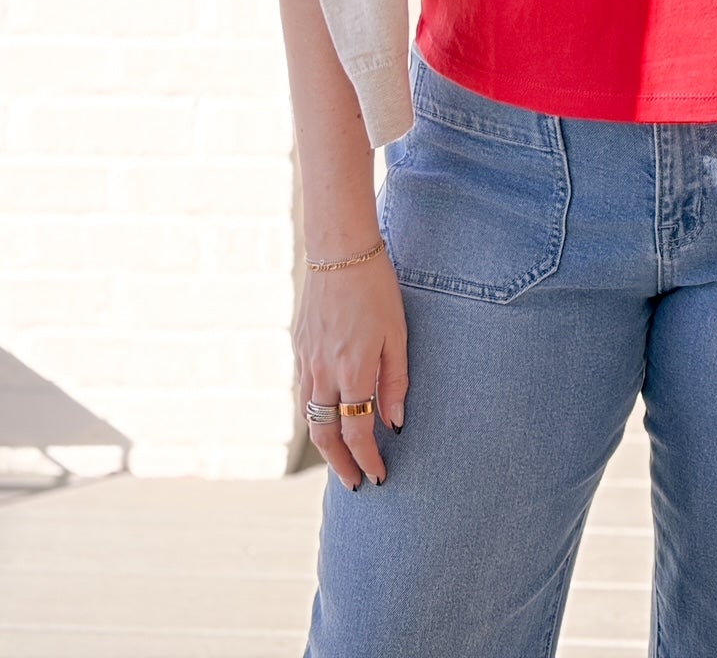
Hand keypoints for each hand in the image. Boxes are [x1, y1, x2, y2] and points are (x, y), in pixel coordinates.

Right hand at [293, 248, 408, 489]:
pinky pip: (304, 392)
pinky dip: (314, 414)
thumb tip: (395, 424)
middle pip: (325, 435)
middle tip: (355, 484)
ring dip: (324, 443)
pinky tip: (327, 416)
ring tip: (341, 459)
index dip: (367, 460)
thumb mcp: (397, 333)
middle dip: (340, 465)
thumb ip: (395, 381)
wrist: (340, 251)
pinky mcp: (298, 348)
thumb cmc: (377, 289)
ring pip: (310, 417)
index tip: (377, 478)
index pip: (357, 432)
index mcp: (353, 371)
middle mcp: (324, 372)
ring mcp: (307, 361)